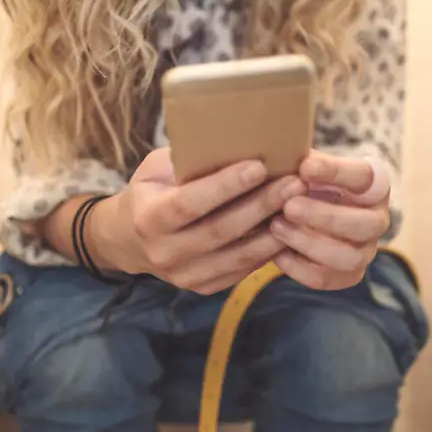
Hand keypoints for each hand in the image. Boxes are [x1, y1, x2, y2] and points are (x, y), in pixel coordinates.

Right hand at [90, 149, 304, 293]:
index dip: (225, 186)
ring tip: (301, 205)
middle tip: (295, 183)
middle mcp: (165, 252)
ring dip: (275, 231)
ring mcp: (185, 276)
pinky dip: (269, 250)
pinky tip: (291, 229)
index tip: (259, 165)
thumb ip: (188, 162)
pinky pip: (243, 270)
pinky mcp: (204, 287)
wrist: (130, 239)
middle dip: (261, 205)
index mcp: (149, 218)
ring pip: (238, 255)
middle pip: (221, 230)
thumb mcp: (157, 169)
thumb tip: (237, 143)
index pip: (190, 203)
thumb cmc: (151, 191)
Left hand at [269, 151, 391, 289]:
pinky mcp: (348, 274)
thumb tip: (279, 153)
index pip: (363, 177)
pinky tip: (276, 253)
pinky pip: (328, 278)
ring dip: (310, 243)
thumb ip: (302, 162)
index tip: (305, 167)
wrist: (308, 207)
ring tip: (277, 226)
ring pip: (349, 257)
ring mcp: (366, 251)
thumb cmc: (307, 180)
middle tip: (289, 206)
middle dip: (324, 216)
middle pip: (365, 225)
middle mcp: (377, 220)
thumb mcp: (307, 165)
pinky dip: (300, 268)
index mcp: (374, 185)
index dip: (336, 173)